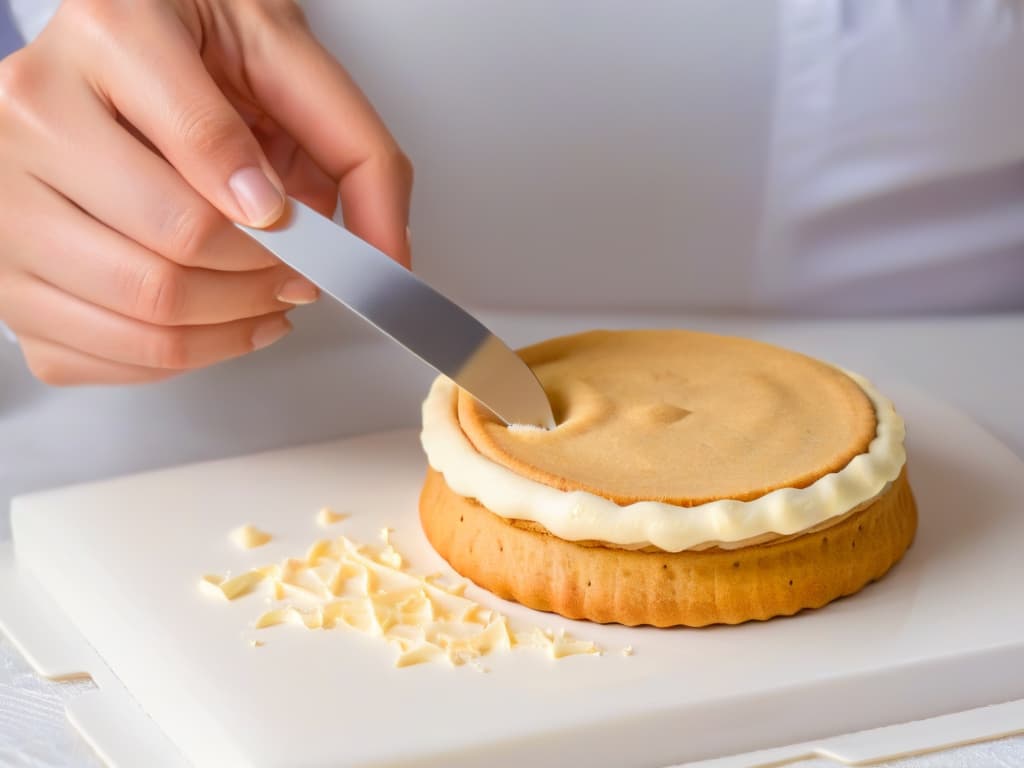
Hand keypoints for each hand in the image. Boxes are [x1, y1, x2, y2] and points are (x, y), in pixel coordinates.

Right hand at [0, 0, 412, 384]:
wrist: (119, 55)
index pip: (202, 144)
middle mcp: (37, 110)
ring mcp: (8, 197)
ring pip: (142, 309)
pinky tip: (216, 321)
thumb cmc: (200, 54)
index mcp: (110, 31)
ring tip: (269, 296)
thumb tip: (385, 259)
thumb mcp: (289, 63)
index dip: (273, 213)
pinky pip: (100, 353)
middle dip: (268, 273)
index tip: (295, 223)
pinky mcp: (5, 273)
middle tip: (302, 271)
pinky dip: (183, 356)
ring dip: (237, 323)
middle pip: (176, 242)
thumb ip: (357, 151)